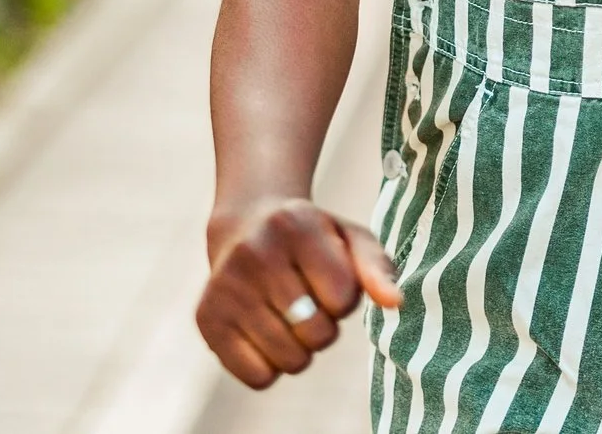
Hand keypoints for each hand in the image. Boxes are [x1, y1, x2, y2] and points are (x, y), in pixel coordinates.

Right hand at [197, 197, 401, 387]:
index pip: (343, 297)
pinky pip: (258, 377)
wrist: (247, 226)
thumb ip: (378, 267)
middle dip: (325, 327)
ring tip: (291, 318)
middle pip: (317, 333)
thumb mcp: (350, 238)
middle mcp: (253, 252)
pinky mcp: (206, 319)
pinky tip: (267, 334)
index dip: (346, 299)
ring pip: (289, 360)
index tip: (331, 281)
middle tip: (311, 303)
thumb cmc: (313, 239)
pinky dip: (272, 367)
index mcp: (295, 225)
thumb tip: (395, 302)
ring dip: (301, 350)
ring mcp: (224, 287)